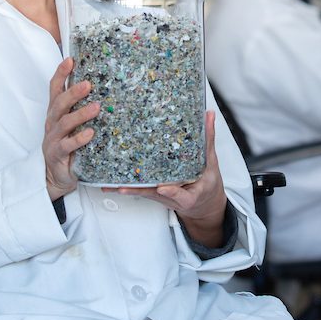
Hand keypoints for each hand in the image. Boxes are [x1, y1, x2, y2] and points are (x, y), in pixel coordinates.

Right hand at [43, 57, 99, 200]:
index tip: (70, 60)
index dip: (60, 74)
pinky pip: (67, 145)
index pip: (54, 89)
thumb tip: (104, 89)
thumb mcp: (72, 124)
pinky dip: (78, 139)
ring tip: (96, 107)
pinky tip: (90, 133)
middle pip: (59, 103)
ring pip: (64, 123)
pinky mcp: (57, 154)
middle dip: (73, 92)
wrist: (56, 176)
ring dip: (80, 114)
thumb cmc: (68, 145)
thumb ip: (81, 108)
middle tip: (89, 84)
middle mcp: (52, 122)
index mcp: (56, 112)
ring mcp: (53, 138)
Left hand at [111, 111, 228, 246]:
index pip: (180, 195)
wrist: (203, 204)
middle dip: (137, 189)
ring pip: (142, 192)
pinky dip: (126, 186)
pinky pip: (140, 189)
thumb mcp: (212, 164)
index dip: (172, 192)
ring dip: (126, 188)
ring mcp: (161, 195)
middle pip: (153, 194)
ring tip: (108, 185)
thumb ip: (208, 140)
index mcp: (189, 195)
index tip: (164, 188)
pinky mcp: (154, 192)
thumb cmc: (207, 186)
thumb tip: (208, 115)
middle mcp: (171, 197)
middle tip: (122, 186)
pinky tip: (110, 183)